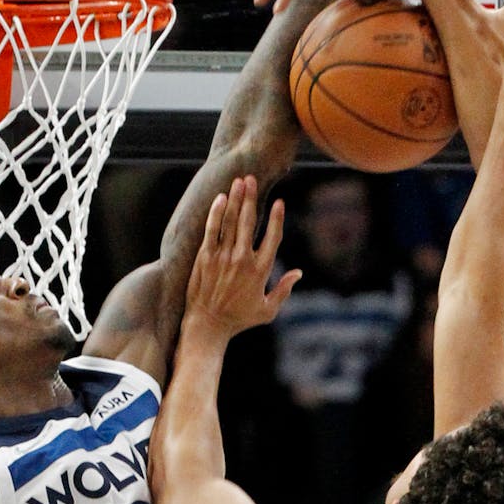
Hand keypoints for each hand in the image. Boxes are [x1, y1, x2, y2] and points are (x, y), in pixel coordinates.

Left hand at [184, 176, 300, 339]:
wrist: (207, 325)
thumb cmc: (239, 319)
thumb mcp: (267, 310)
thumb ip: (283, 290)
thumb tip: (298, 273)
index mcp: (260, 270)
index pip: (272, 237)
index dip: (276, 218)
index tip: (279, 202)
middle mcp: (242, 260)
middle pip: (249, 221)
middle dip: (251, 198)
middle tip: (252, 178)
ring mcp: (223, 257)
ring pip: (231, 221)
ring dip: (235, 199)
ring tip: (239, 181)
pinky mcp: (205, 258)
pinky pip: (211, 230)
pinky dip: (216, 213)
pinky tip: (220, 198)